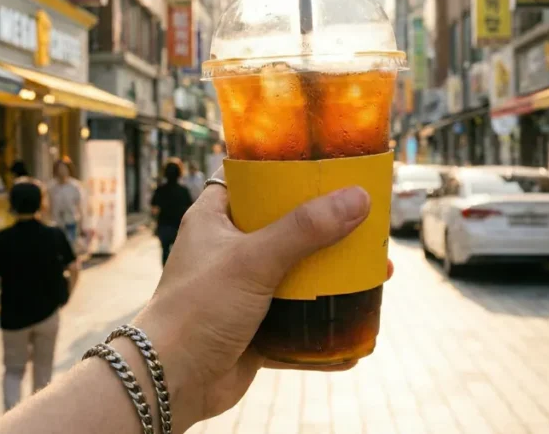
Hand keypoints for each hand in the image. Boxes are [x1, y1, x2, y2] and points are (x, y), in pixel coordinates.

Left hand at [133, 168, 384, 430]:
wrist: (170, 383)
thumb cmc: (196, 310)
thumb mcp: (252, 260)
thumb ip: (304, 229)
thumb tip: (356, 198)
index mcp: (215, 219)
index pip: (252, 180)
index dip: (288, 171)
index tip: (329, 166)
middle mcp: (229, 251)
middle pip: (287, 228)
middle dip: (328, 228)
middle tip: (368, 221)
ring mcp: (243, 292)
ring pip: (298, 276)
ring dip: (334, 277)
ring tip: (377, 271)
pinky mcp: (256, 329)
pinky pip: (299, 324)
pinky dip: (325, 328)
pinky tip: (359, 329)